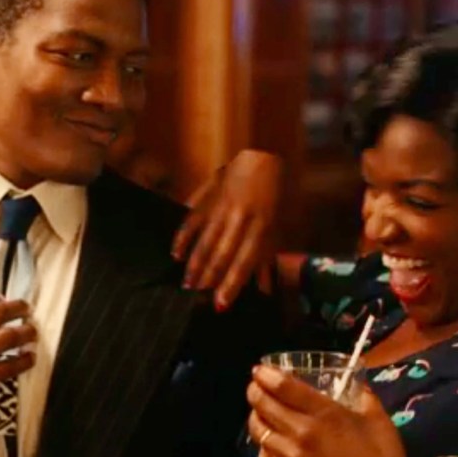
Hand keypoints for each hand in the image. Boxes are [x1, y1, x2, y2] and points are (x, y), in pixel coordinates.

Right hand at [172, 150, 282, 309]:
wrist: (265, 153)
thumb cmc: (278, 194)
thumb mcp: (281, 225)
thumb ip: (269, 258)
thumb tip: (264, 289)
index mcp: (263, 226)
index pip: (245, 260)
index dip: (232, 283)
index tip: (220, 303)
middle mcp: (241, 217)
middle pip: (222, 252)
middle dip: (209, 276)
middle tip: (197, 297)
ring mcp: (222, 205)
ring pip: (206, 238)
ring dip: (195, 262)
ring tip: (186, 283)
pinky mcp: (208, 194)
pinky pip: (192, 217)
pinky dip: (183, 235)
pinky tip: (175, 253)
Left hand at [246, 366, 427, 456]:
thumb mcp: (378, 419)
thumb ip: (363, 396)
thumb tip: (355, 382)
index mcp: (325, 414)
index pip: (283, 387)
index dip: (265, 375)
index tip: (259, 369)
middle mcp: (302, 433)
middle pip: (264, 406)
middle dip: (255, 391)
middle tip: (256, 385)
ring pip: (258, 431)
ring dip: (255, 416)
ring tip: (259, 410)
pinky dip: (262, 448)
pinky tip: (269, 443)